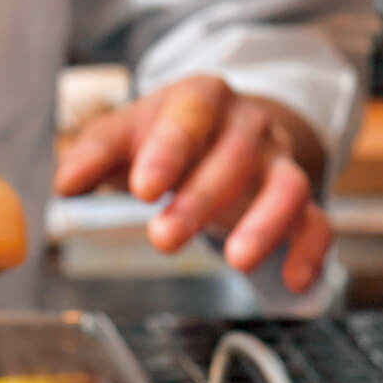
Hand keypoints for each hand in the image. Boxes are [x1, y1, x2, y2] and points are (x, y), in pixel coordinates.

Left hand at [55, 74, 333, 292]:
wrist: (216, 131)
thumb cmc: (163, 135)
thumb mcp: (124, 134)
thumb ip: (94, 154)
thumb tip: (66, 183)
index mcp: (201, 99)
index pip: (190, 116)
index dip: (169, 151)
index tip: (143, 189)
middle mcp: (248, 125)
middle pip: (236, 157)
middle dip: (201, 200)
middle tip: (163, 239)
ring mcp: (278, 162)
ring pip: (287, 186)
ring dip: (265, 224)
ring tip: (236, 261)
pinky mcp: (298, 200)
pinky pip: (317, 222)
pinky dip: (309, 251)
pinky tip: (294, 283)